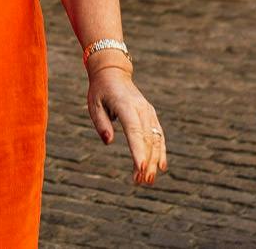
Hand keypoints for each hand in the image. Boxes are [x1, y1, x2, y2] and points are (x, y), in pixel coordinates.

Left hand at [87, 62, 165, 185]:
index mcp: (126, 106)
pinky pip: (158, 135)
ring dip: (154, 160)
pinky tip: (161, 166)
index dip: (138, 150)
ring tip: (149, 180)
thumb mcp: (94, 105)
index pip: (134, 131)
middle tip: (142, 182)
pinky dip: (161, 151)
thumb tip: (108, 141)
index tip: (141, 168)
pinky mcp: (151, 115)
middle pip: (147, 139)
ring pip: (156, 139)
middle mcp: (141, 109)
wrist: (114, 73)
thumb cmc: (100, 91)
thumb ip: (101, 123)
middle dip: (147, 162)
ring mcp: (148, 112)